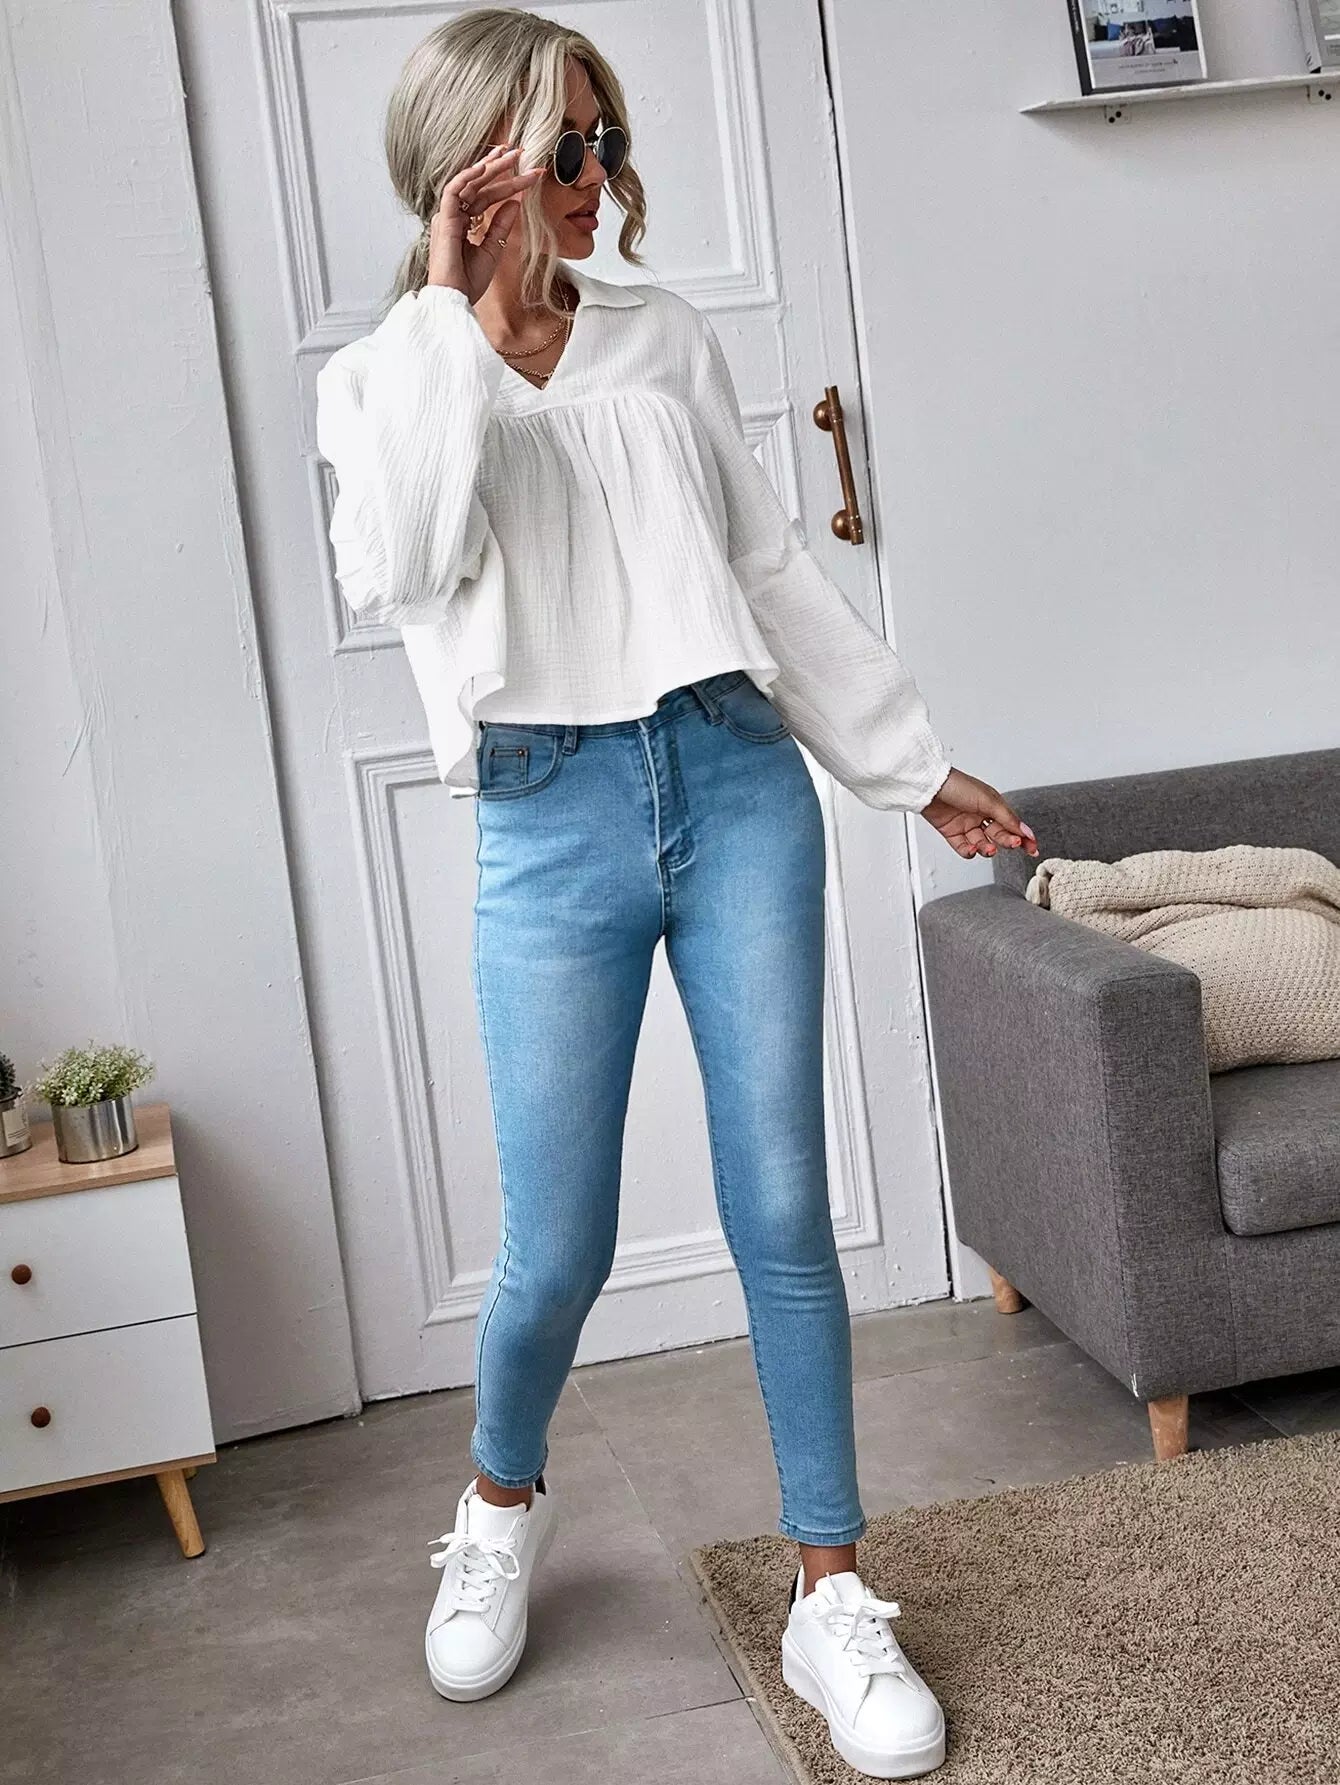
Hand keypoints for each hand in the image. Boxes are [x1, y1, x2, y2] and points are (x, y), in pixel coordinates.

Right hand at [426, 143, 544, 304]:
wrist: (456, 299)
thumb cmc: (469, 281)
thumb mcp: (493, 250)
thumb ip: (501, 226)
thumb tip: (515, 203)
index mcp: (463, 223)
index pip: (487, 196)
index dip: (508, 184)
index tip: (531, 175)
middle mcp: (454, 215)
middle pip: (480, 185)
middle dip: (501, 167)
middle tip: (522, 152)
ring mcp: (448, 216)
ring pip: (470, 182)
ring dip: (489, 167)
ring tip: (510, 154)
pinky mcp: (444, 220)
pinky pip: (454, 190)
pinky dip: (469, 177)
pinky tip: (486, 167)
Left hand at [920, 767, 1038, 860]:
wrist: (930, 787)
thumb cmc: (958, 786)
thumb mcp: (989, 801)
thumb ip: (1008, 819)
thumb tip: (1025, 832)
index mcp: (993, 805)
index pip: (1012, 824)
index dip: (1023, 837)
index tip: (1033, 848)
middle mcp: (980, 815)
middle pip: (999, 835)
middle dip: (1007, 841)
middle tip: (1013, 844)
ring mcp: (966, 825)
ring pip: (983, 844)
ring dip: (988, 849)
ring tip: (989, 848)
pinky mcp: (952, 833)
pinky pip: (964, 848)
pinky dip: (970, 852)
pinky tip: (973, 849)